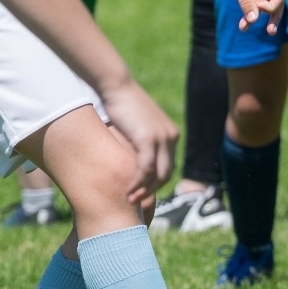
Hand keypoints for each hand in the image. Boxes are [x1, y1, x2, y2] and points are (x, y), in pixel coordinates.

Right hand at [96, 80, 178, 202]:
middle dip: (153, 190)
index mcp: (170, 134)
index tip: (142, 193)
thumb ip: (137, 144)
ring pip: (159, 174)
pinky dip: (139, 182)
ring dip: (145, 190)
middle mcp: (171, 136)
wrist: (116, 86)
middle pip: (167, 172)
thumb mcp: (134, 128)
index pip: (168, 165)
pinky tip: (128, 190)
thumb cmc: (119, 105)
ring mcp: (162, 137)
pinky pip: (147, 168)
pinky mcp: (149, 138)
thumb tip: (129, 163)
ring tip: (130, 200)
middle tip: (136, 202)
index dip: (156, 182)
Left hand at [210, 0, 284, 33]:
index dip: (268, 8)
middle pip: (277, 3)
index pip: (278, 0)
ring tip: (245, 29)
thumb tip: (253, 21)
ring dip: (256, 15)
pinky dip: (251, 9)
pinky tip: (244, 23)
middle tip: (270, 32)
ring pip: (265, 4)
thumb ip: (248, 4)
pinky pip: (258, 1)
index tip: (254, 6)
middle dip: (272, 18)